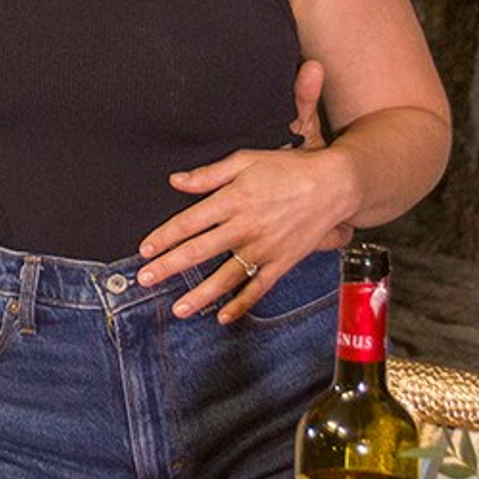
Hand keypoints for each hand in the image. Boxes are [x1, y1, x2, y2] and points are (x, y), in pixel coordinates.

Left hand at [137, 65, 358, 323]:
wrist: (334, 185)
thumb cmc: (288, 168)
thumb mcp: (246, 160)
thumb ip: (209, 174)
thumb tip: (176, 181)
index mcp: (233, 200)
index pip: (189, 223)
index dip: (164, 237)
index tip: (145, 250)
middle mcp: (244, 228)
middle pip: (200, 251)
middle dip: (169, 267)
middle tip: (146, 279)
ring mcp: (263, 249)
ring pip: (226, 276)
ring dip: (200, 294)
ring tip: (178, 309)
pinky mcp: (281, 262)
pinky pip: (258, 288)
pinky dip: (241, 304)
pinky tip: (223, 317)